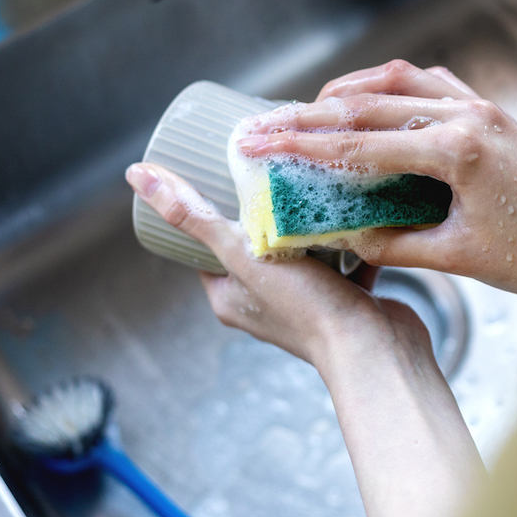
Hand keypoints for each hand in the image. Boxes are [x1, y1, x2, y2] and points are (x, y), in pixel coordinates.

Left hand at [126, 161, 481, 516]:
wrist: (378, 349)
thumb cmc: (307, 310)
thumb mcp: (242, 254)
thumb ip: (196, 217)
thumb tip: (138, 176)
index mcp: (231, 297)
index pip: (207, 246)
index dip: (209, 209)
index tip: (217, 172)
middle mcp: (265, 302)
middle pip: (255, 241)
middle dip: (262, 206)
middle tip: (266, 167)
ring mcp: (308, 300)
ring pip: (301, 246)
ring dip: (306, 218)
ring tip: (308, 179)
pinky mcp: (346, 296)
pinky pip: (340, 253)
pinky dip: (345, 232)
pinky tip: (350, 203)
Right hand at [235, 60, 516, 296]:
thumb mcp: (461, 257)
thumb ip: (396, 243)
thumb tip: (347, 238)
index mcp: (459, 150)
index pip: (361, 143)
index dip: (302, 145)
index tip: (259, 143)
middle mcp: (468, 115)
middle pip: (370, 105)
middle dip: (309, 115)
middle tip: (266, 123)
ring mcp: (482, 107)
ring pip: (400, 81)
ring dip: (350, 91)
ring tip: (310, 108)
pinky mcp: (492, 112)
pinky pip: (432, 84)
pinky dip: (393, 89)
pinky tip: (374, 103)